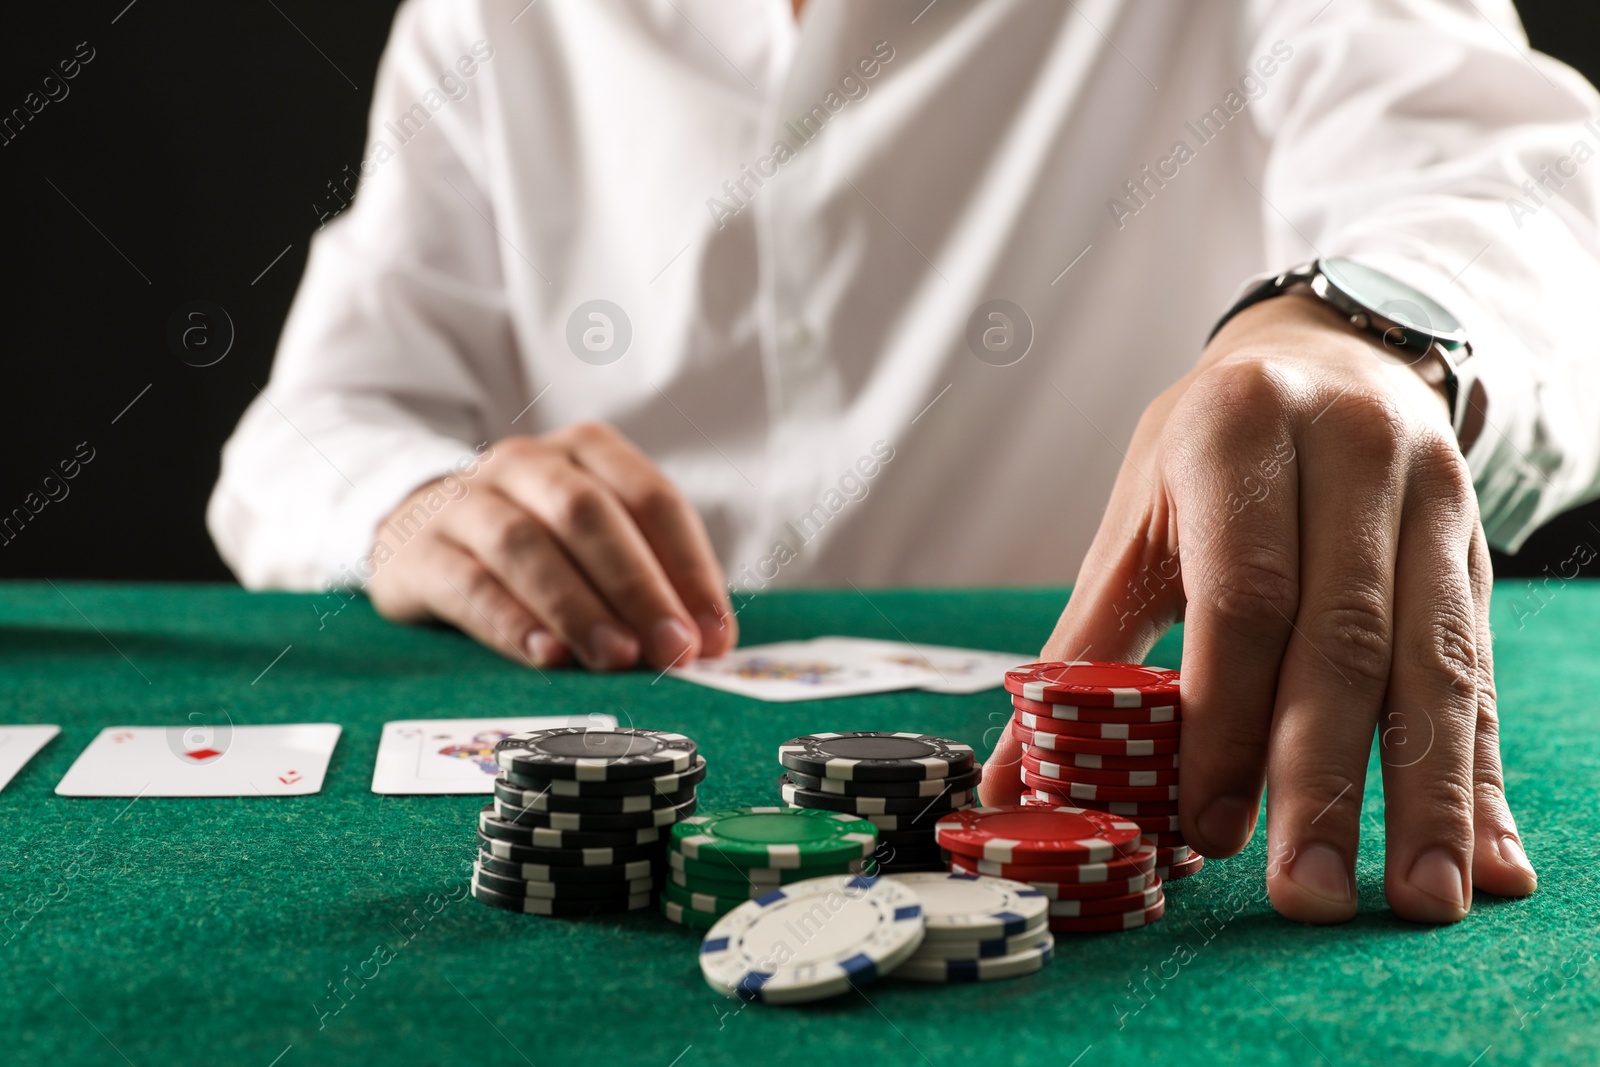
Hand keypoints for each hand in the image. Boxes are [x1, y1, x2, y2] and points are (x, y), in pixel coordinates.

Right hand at [367, 422, 735, 670]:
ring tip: (616, 657)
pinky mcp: (417, 551)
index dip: (690, 567)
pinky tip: (547, 657)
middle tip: (673, 649)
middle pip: (588, 514)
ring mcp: (464, 502)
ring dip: (577, 606)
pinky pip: (467, 582)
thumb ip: (648, 581)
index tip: (712, 635)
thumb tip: (706, 642)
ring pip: (524, 543)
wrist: (414, 528)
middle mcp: (525, 464)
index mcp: (584, 452)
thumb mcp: (592, 545)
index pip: (650, 499)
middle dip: (638, 586)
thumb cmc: (533, 545)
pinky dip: (510, 622)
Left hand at [985, 293, 1536, 923]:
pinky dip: (1485, 776)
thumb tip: (1012, 775)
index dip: (1224, 718)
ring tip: (1420, 902)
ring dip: (1428, 796)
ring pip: (1434, 664)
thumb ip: (1084, 646)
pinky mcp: (1478, 553)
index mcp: (1242, 432)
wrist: (1328, 355)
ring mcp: (1433, 499)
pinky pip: (1481, 674)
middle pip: (1346, 638)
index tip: (1205, 825)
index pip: (1244, 594)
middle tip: (1304, 892)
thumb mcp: (1137, 521)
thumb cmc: (1209, 452)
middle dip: (1323, 777)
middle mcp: (1353, 454)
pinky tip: (1490, 858)